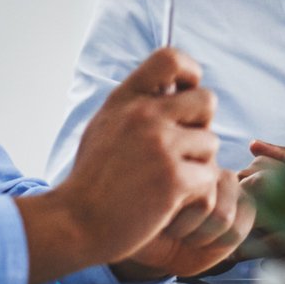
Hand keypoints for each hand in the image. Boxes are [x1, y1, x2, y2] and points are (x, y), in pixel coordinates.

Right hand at [17, 48, 238, 283]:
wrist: (73, 225)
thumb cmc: (92, 180)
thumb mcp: (106, 126)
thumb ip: (137, 105)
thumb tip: (177, 85)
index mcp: (125, 99)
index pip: (170, 58)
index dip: (189, 72)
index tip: (185, 94)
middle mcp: (143, 115)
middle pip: (207, 101)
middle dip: (200, 126)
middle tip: (181, 151)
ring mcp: (161, 146)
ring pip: (211, 143)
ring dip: (198, 165)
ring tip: (168, 183)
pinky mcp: (174, 179)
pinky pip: (209, 177)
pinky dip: (196, 195)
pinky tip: (171, 205)